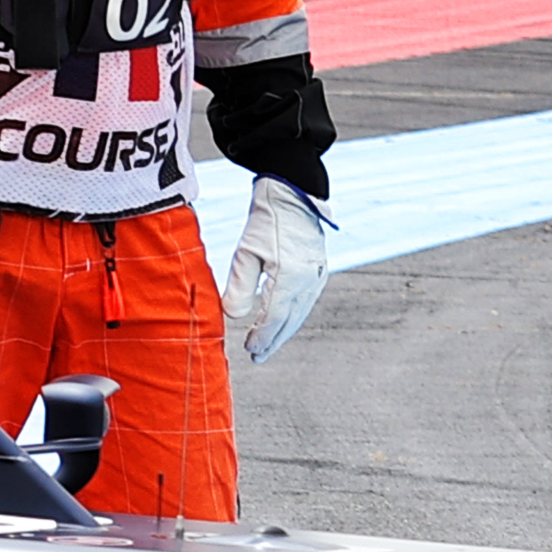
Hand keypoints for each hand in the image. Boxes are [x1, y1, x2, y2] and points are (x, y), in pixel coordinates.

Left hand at [219, 174, 332, 365]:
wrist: (293, 194)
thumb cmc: (266, 220)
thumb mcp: (245, 253)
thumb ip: (239, 287)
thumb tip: (233, 317)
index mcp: (290, 276)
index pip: (275, 317)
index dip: (262, 336)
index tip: (250, 349)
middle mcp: (309, 280)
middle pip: (290, 321)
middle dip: (272, 341)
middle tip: (256, 357)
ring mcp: (317, 276)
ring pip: (300, 313)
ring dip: (283, 331)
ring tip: (266, 345)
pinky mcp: (318, 271)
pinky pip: (305, 302)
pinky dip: (292, 316)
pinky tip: (281, 322)